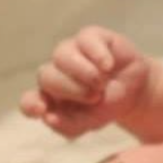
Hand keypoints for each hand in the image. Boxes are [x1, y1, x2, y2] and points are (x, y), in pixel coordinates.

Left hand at [20, 26, 150, 137]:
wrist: (134, 91)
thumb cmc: (105, 106)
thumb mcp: (90, 122)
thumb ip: (69, 126)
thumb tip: (49, 118)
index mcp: (49, 97)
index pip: (29, 101)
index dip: (32, 104)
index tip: (43, 110)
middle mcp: (55, 72)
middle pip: (46, 76)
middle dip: (70, 89)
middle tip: (94, 97)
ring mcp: (70, 52)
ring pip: (61, 56)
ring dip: (82, 71)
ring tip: (100, 82)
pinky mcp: (89, 37)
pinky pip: (85, 40)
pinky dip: (96, 54)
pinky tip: (108, 65)